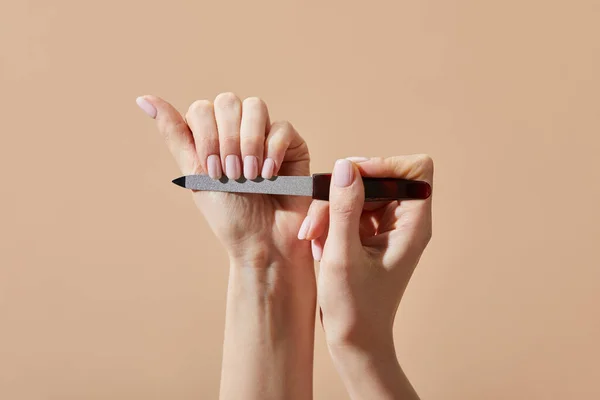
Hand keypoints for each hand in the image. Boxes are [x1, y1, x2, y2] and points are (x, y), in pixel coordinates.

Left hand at [137, 93, 311, 265]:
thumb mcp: (195, 175)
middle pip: (228, 102)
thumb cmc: (229, 214)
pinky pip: (282, 127)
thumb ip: (174, 135)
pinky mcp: (292, 144)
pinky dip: (273, 150)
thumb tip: (143, 99)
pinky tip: (269, 176)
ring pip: (255, 107)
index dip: (206, 137)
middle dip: (227, 140)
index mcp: (212, 135)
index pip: (202, 109)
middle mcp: (238, 130)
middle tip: (232, 174)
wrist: (264, 242)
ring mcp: (266, 134)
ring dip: (249, 142)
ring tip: (251, 175)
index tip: (212, 173)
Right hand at [299, 155, 432, 398]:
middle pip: (377, 178)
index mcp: (413, 225)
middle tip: (317, 221)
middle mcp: (404, 222)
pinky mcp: (367, 234)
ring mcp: (385, 228)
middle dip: (342, 193)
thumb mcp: (343, 255)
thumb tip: (346, 166)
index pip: (415, 169)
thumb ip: (344, 208)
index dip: (384, 165)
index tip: (352, 181)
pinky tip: (317, 245)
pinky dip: (328, 221)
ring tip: (312, 237)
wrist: (355, 341)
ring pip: (356, 192)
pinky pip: (347, 210)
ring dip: (329, 210)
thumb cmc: (355, 308)